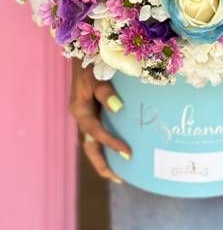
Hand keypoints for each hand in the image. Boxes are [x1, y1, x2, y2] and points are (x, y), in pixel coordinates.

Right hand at [70, 58, 131, 183]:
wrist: (86, 57)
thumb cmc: (92, 65)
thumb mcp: (96, 76)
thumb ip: (105, 91)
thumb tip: (118, 107)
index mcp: (80, 110)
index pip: (95, 132)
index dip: (111, 143)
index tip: (128, 153)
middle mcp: (81, 117)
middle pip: (89, 147)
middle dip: (102, 164)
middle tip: (120, 178)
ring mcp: (86, 117)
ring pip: (92, 144)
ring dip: (103, 158)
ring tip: (121, 173)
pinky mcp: (93, 114)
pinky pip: (98, 135)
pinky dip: (106, 145)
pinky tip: (119, 149)